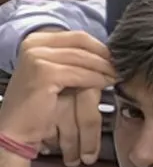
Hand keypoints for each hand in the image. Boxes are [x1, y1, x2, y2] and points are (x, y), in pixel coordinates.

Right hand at [0, 31, 113, 164]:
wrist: (16, 130)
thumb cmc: (39, 103)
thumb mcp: (57, 72)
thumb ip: (74, 58)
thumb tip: (107, 52)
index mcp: (36, 40)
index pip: (78, 36)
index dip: (100, 46)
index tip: (116, 56)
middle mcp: (34, 45)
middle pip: (82, 44)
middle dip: (105, 56)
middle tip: (121, 66)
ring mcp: (37, 57)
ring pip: (84, 59)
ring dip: (104, 68)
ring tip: (116, 76)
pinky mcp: (44, 73)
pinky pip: (81, 74)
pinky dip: (97, 79)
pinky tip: (106, 84)